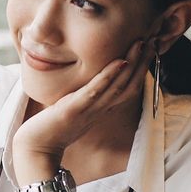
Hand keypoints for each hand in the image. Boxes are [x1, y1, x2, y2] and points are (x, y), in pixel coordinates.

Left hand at [13, 39, 153, 170]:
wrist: (36, 149)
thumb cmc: (53, 128)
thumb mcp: (75, 110)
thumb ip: (86, 98)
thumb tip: (92, 82)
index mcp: (101, 110)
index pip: (128, 89)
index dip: (141, 71)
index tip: (149, 50)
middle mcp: (100, 110)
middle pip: (129, 86)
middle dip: (142, 64)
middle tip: (154, 42)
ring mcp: (88, 110)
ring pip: (117, 86)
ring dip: (132, 65)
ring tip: (141, 45)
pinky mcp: (74, 109)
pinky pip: (95, 91)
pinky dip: (109, 76)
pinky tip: (119, 62)